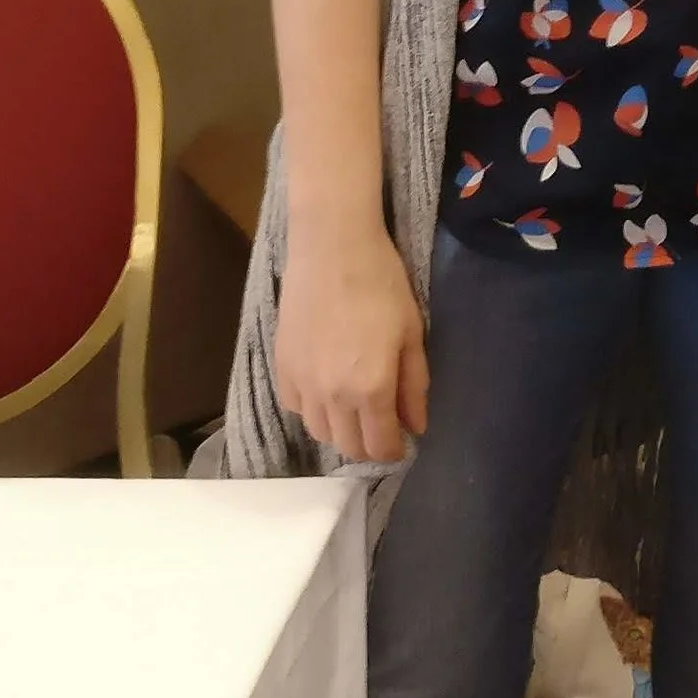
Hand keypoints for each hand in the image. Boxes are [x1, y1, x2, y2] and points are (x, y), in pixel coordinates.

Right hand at [274, 222, 429, 462]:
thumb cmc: (381, 283)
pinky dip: (313, 409)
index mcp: (371, 389)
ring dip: (340, 430)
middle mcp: (332, 396)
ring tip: (355, 409)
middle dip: (368, 445)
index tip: (403, 441)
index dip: (394, 451)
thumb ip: (414, 385)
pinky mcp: (280, 368)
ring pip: (319, 432)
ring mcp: (302, 384)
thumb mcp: (411, 333)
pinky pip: (296, 408)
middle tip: (382, 425)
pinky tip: (325, 389)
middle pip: (347, 447)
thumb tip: (416, 426)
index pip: (379, 446)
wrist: (331, 247)